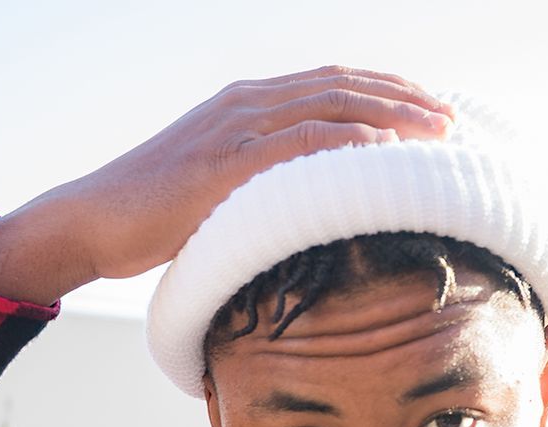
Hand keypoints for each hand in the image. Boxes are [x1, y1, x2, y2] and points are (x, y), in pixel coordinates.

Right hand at [0, 68, 452, 303]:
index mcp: (248, 105)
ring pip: (329, 107)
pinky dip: (347, 146)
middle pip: (342, 86)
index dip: (387, 91)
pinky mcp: (224, 165)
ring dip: (390, 117)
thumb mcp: (220, 188)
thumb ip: (264, 183)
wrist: (93, 221)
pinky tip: (385, 156)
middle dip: (403, 98)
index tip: (433, 108)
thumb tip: (311, 210)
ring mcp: (234, 130)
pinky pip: (298, 147)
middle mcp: (246, 105)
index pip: (332, 84)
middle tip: (454, 119)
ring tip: (437, 135)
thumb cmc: (155, 216)